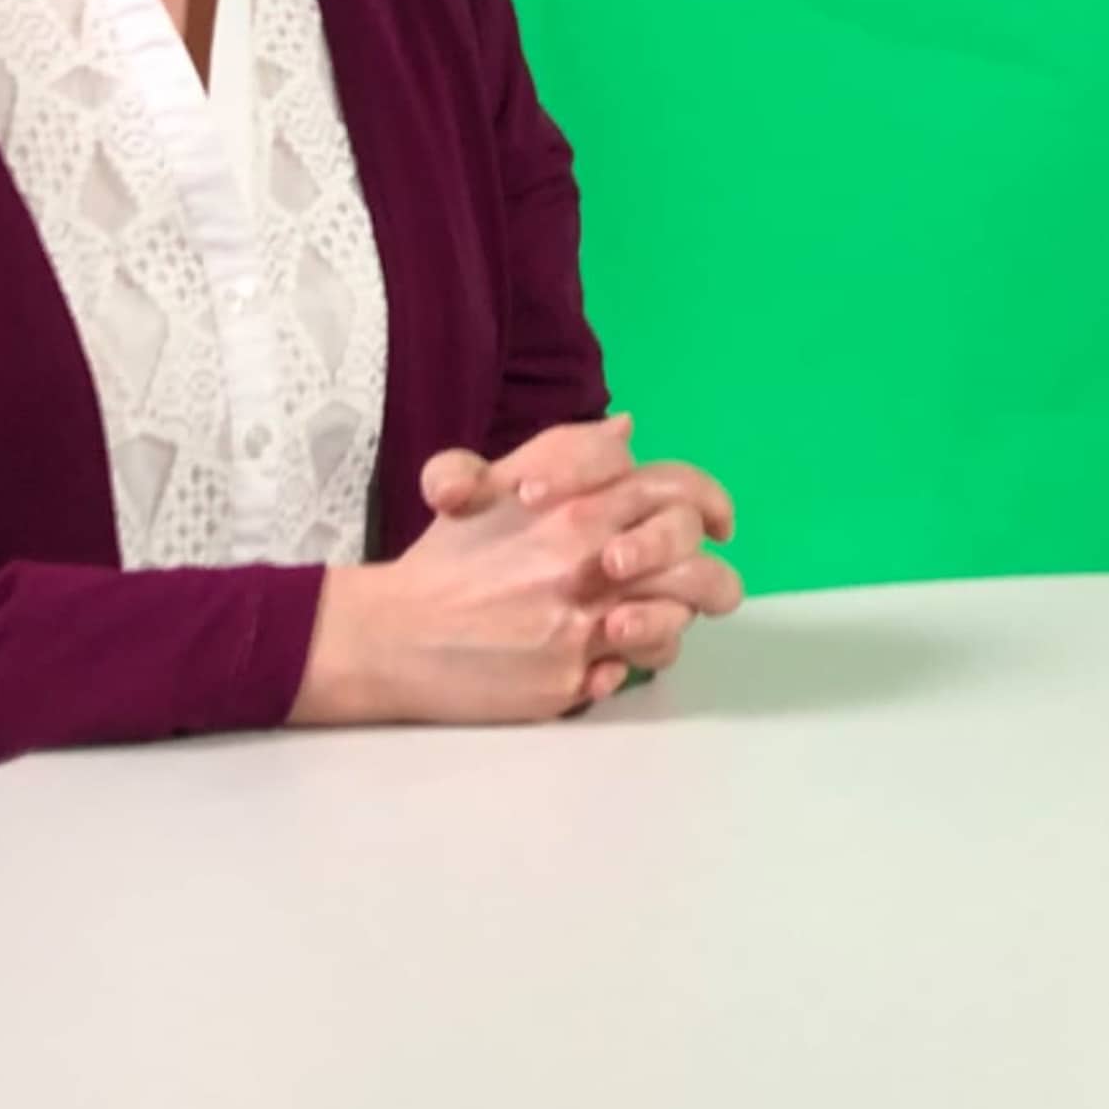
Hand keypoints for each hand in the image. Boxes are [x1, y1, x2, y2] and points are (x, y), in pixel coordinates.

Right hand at [416, 412, 743, 678]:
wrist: (389, 635)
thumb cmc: (445, 559)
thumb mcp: (490, 484)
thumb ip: (563, 452)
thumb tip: (628, 429)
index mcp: (575, 505)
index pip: (675, 491)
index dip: (711, 504)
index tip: (718, 523)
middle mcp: (588, 561)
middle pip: (695, 566)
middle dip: (710, 579)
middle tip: (697, 588)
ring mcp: (583, 624)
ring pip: (674, 624)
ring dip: (671, 624)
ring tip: (644, 623)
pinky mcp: (570, 679)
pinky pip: (629, 672)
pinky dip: (623, 665)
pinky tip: (598, 658)